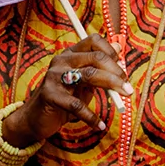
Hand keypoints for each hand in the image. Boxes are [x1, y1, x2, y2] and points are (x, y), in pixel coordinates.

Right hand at [6, 34, 132, 146]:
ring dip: (111, 87)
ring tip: (122, 101)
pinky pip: (77, 105)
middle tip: (128, 89)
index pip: (94, 40)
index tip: (122, 70)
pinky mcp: (49, 95)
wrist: (36, 118)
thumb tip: (119, 49)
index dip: (111, 52)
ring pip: (89, 76)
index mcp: (70, 54)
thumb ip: (99, 67)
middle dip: (117, 73)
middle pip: (96, 58)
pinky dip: (91, 117)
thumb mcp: (84, 81)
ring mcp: (54, 76)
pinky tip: (99, 125)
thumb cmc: (65, 98)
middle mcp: (61, 60)